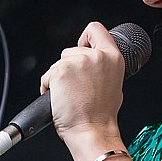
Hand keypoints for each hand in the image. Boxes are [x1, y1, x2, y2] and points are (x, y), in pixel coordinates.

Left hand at [40, 22, 125, 144]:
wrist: (92, 131)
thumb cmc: (101, 115)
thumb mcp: (114, 84)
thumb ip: (103, 67)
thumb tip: (91, 62)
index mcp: (113, 57)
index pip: (95, 29)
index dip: (86, 37)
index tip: (83, 46)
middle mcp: (96, 56)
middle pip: (72, 49)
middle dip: (69, 67)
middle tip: (77, 88)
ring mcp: (77, 62)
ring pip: (58, 63)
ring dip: (58, 78)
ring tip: (69, 96)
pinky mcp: (60, 71)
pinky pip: (47, 76)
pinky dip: (48, 87)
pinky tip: (60, 100)